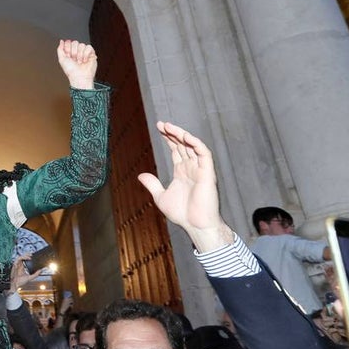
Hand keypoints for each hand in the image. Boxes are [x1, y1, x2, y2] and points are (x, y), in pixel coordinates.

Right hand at [10, 253, 38, 291]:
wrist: (15, 285)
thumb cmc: (20, 282)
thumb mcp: (30, 277)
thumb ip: (35, 274)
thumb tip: (41, 270)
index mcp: (22, 267)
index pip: (24, 259)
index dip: (27, 256)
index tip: (33, 256)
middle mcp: (19, 265)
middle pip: (22, 257)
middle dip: (26, 254)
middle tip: (32, 254)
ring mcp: (17, 265)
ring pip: (20, 257)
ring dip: (25, 255)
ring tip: (30, 256)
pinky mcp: (14, 265)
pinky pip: (17, 259)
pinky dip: (22, 257)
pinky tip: (26, 258)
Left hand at [57, 40, 95, 89]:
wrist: (79, 77)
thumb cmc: (71, 71)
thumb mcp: (61, 59)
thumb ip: (60, 49)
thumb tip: (61, 41)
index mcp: (70, 52)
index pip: (68, 42)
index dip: (68, 48)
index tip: (68, 56)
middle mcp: (77, 52)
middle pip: (75, 42)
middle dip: (73, 52)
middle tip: (74, 59)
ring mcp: (84, 52)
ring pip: (82, 45)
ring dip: (80, 54)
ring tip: (80, 62)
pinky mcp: (91, 54)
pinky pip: (89, 47)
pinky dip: (86, 54)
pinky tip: (85, 60)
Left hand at [137, 122, 230, 251]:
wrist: (196, 225)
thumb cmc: (182, 214)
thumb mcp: (161, 197)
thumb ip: (152, 184)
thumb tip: (141, 175)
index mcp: (182, 172)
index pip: (176, 149)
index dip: (169, 138)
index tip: (159, 128)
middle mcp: (191, 168)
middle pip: (183, 145)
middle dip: (173, 133)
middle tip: (161, 124)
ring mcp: (200, 169)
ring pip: (192, 145)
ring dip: (182, 135)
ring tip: (169, 126)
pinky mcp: (208, 172)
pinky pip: (204, 153)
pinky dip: (195, 143)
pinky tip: (184, 136)